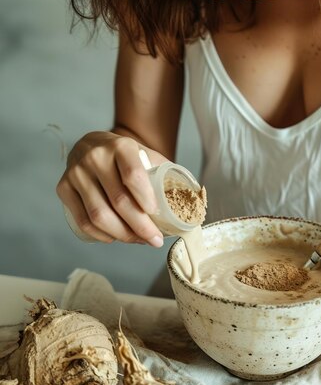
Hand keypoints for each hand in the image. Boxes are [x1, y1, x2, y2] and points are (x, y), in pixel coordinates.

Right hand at [56, 131, 164, 245]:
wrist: (94, 143)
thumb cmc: (127, 156)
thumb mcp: (147, 155)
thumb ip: (167, 174)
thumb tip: (194, 200)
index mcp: (121, 146)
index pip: (133, 176)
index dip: (146, 199)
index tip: (157, 215)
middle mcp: (95, 156)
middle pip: (118, 201)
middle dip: (140, 227)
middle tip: (155, 240)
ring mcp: (76, 172)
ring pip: (99, 215)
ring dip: (122, 235)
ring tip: (138, 241)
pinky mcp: (63, 187)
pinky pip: (82, 220)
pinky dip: (101, 235)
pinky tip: (115, 238)